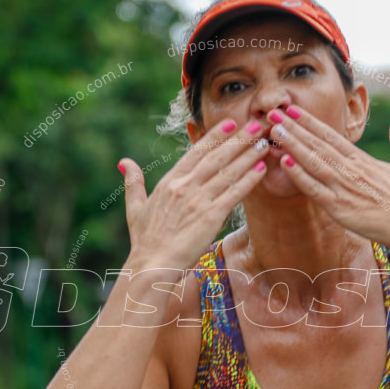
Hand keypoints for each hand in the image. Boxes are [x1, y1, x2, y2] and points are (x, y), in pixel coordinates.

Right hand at [118, 119, 270, 269]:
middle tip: (258, 124)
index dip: (216, 136)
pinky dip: (249, 180)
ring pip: (228, 172)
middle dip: (239, 138)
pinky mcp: (211, 217)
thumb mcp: (135, 208)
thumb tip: (124, 162)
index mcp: (170, 182)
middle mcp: (185, 187)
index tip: (231, 123)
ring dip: (248, 155)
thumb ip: (133, 182)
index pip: (197, 152)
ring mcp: (199, 201)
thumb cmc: (145, 241)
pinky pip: (234, 194)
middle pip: (217, 156)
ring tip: (265, 142)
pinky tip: (262, 168)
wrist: (152, 265)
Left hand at [268, 106, 389, 246]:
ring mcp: (343, 188)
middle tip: (273, 114)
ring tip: (274, 132)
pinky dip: (299, 175)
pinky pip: (314, 189)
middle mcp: (350, 170)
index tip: (293, 109)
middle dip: (293, 128)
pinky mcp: (339, 208)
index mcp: (361, 159)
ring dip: (291, 145)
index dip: (310, 122)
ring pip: (312, 162)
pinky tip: (284, 162)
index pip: (330, 135)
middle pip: (316, 145)